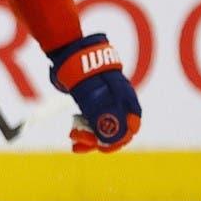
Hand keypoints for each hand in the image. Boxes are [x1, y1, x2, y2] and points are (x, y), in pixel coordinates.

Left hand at [48, 34, 141, 152]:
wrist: (69, 53)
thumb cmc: (84, 75)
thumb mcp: (94, 99)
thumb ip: (104, 119)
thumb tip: (112, 140)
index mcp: (125, 98)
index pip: (131, 127)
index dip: (118, 140)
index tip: (101, 147)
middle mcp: (118, 100)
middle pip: (116, 129)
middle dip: (99, 140)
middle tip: (79, 143)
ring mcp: (104, 100)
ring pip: (101, 126)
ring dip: (88, 136)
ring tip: (72, 136)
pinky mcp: (90, 99)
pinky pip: (90, 119)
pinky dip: (83, 128)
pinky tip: (73, 132)